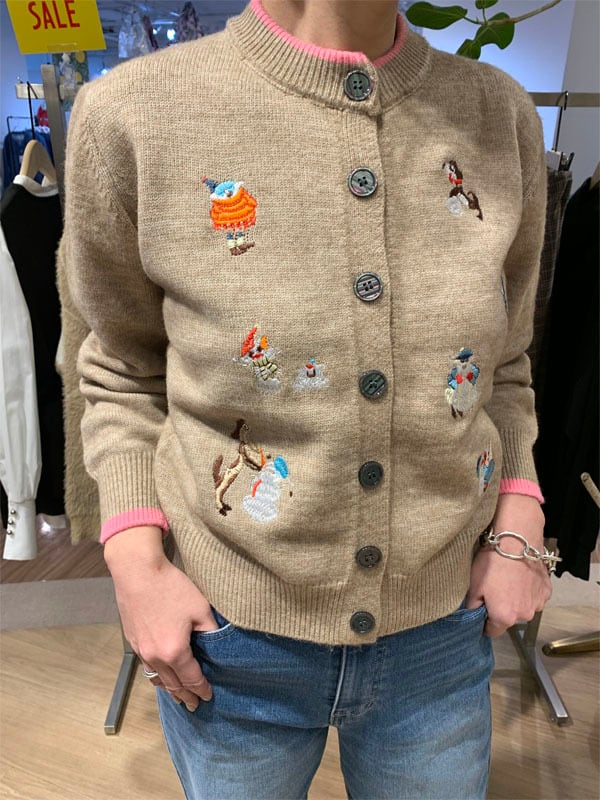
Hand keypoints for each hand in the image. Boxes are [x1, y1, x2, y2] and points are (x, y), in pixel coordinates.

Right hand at [104, 527, 217, 710]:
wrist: (137, 571)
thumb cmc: (170, 587)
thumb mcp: (200, 608)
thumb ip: (211, 630)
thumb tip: (219, 644)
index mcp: (175, 651)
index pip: (192, 678)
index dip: (202, 689)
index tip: (209, 696)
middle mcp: (156, 656)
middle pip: (173, 684)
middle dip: (186, 696)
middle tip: (195, 705)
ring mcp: (141, 649)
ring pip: (157, 678)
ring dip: (169, 689)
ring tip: (178, 697)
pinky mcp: (132, 640)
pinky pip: (147, 667)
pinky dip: (156, 676)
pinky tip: (160, 675)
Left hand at [466, 494, 551, 636]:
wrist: (516, 541)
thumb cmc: (493, 562)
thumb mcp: (474, 585)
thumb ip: (473, 606)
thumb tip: (473, 613)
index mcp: (504, 617)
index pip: (493, 631)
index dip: (485, 623)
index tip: (483, 612)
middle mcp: (524, 615)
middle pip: (509, 618)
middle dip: (502, 608)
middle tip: (495, 589)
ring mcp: (538, 603)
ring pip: (524, 606)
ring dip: (517, 599)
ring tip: (509, 580)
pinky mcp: (547, 590)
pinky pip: (535, 595)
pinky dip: (529, 589)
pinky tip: (521, 575)